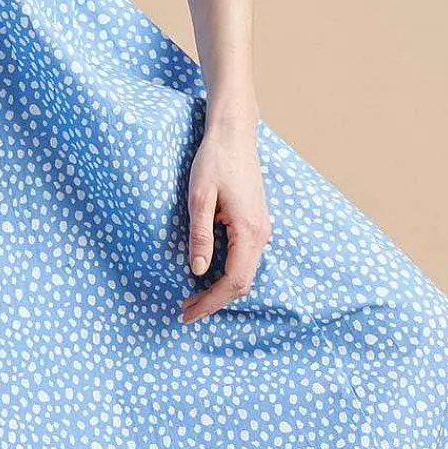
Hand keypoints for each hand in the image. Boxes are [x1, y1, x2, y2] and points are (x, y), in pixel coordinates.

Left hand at [179, 112, 271, 321]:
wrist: (234, 134)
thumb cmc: (214, 161)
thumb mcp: (199, 197)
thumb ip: (200, 235)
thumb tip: (197, 270)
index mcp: (249, 230)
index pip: (233, 281)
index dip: (210, 302)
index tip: (187, 313)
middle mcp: (261, 234)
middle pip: (242, 284)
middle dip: (214, 301)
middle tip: (185, 310)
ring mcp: (262, 229)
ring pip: (245, 273)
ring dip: (220, 290)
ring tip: (192, 297)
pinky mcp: (257, 224)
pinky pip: (245, 260)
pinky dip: (227, 275)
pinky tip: (207, 276)